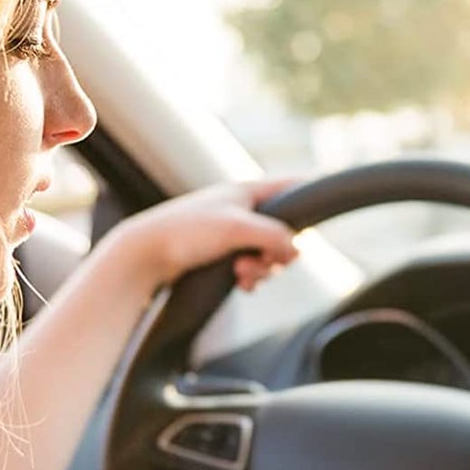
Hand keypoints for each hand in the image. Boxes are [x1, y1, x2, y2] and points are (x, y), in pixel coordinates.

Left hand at [99, 180, 300, 296]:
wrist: (144, 254)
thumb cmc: (186, 232)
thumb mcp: (238, 228)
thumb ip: (275, 236)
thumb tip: (297, 250)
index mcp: (249, 192)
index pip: (293, 186)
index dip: (312, 193)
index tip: (326, 206)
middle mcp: (244, 210)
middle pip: (286, 231)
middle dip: (278, 252)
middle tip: (264, 261)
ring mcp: (233, 233)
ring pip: (270, 254)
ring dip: (262, 269)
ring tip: (242, 274)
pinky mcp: (223, 254)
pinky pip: (253, 268)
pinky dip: (252, 277)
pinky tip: (241, 283)